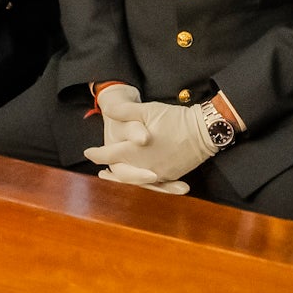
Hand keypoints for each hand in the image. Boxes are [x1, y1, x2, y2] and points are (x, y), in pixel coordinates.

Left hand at [84, 98, 215, 186]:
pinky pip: (152, 183)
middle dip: (110, 172)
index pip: (110, 154)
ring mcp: (159, 173)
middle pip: (121, 173)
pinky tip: (140, 179)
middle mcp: (144, 166)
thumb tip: (107, 110)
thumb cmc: (175, 118)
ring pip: (136, 181)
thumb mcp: (148, 109)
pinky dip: (141, 181)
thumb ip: (126, 111)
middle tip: (101, 172)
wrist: (204, 131)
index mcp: (135, 150)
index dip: (97, 154)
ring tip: (115, 177)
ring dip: (124, 179)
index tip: (88, 152)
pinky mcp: (170, 175)